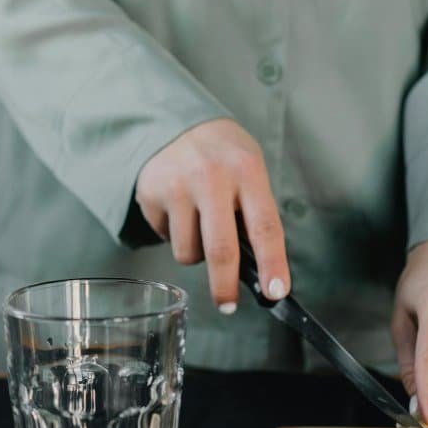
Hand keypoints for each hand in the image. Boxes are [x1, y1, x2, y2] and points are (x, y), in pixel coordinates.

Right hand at [134, 118, 289, 311]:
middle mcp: (211, 177)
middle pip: (220, 249)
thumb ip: (255, 212)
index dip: (272, 264)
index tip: (276, 292)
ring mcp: (177, 186)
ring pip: (188, 252)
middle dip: (225, 287)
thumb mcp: (249, 170)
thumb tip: (261, 270)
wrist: (174, 122)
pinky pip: (165, 238)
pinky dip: (174, 235)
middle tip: (228, 305)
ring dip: (196, 253)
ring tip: (199, 225)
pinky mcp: (150, 194)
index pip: (265, 227)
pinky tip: (178, 210)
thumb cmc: (223, 155)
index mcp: (247, 170)